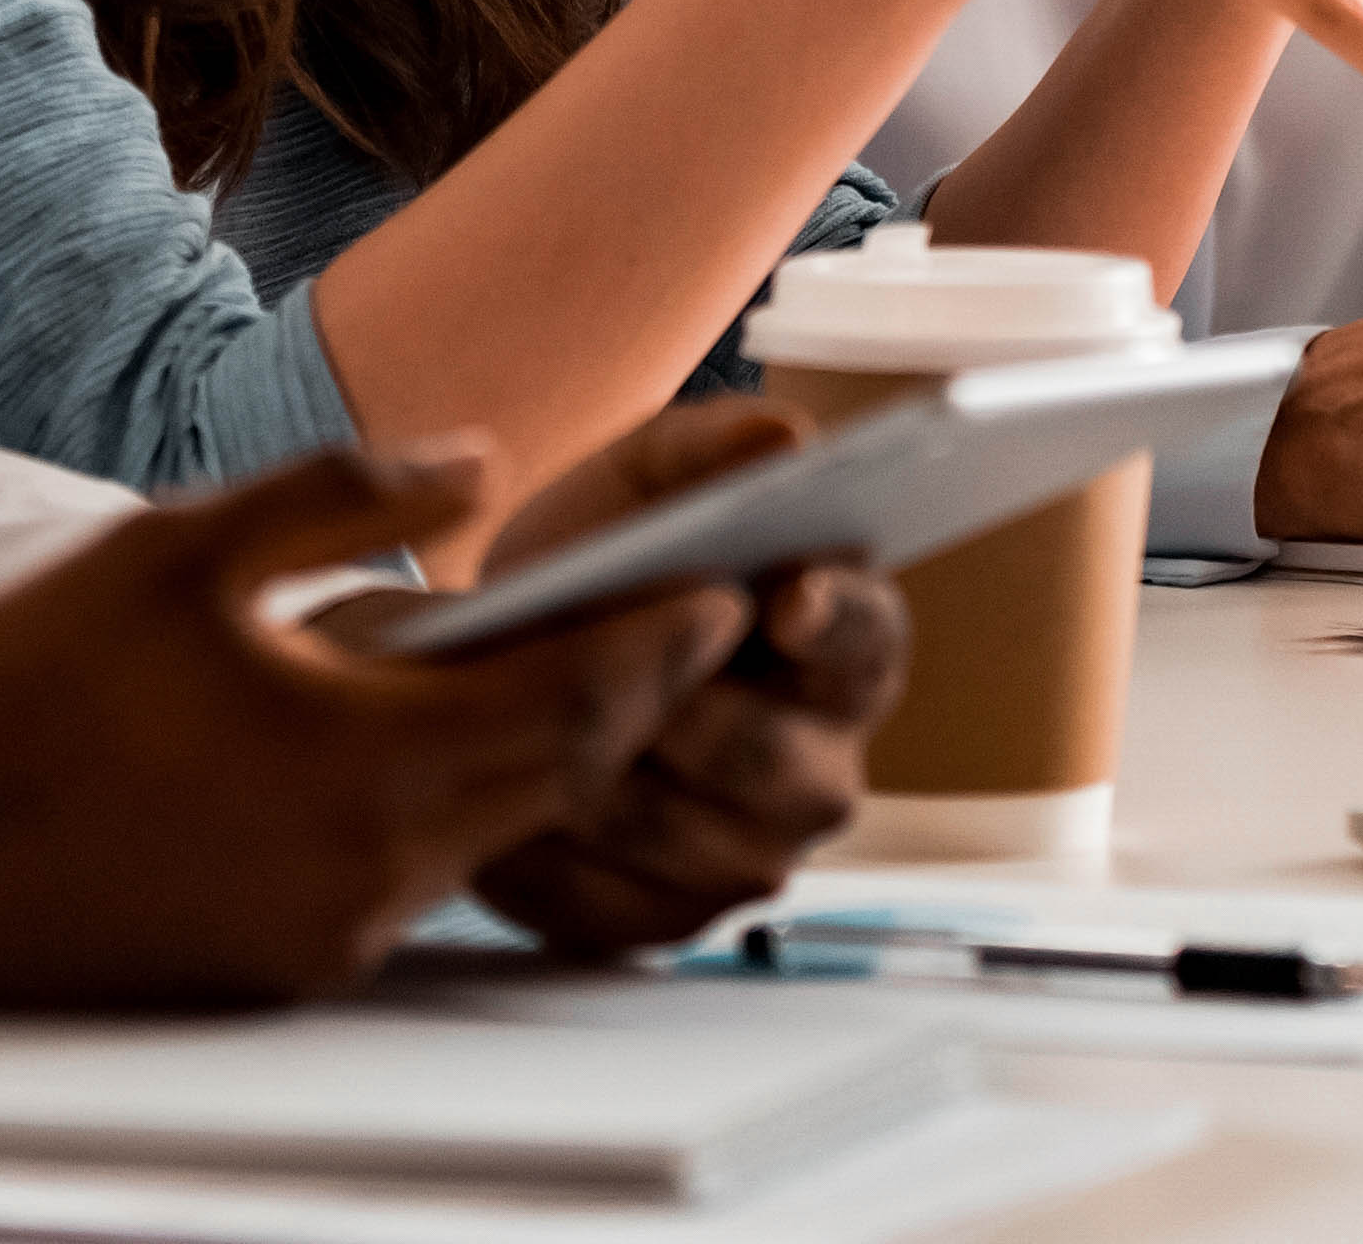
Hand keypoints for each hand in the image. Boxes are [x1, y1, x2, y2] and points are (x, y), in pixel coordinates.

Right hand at [0, 444, 739, 1006]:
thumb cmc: (21, 689)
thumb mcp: (183, 548)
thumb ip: (344, 494)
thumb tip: (476, 461)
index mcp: (360, 761)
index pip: (576, 701)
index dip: (665, 639)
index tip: (730, 583)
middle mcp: (369, 872)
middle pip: (561, 780)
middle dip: (635, 696)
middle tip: (698, 622)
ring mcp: (329, 939)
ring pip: (492, 837)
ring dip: (545, 758)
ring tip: (584, 671)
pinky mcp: (283, 972)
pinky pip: (414, 884)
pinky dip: (453, 812)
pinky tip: (434, 750)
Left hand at [455, 404, 909, 955]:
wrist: (510, 659)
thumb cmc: (602, 560)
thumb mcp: (643, 483)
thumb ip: (710, 449)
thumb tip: (783, 439)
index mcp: (846, 648)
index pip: (866, 639)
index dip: (830, 621)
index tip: (781, 597)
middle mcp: (821, 768)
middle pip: (768, 758)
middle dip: (673, 703)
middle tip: (588, 657)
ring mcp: (748, 857)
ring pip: (674, 832)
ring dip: (590, 771)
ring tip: (516, 715)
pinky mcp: (663, 922)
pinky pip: (604, 901)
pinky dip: (540, 848)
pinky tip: (496, 792)